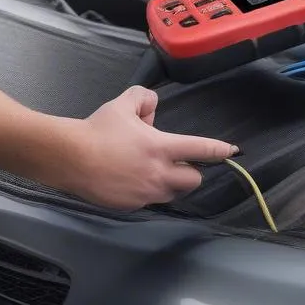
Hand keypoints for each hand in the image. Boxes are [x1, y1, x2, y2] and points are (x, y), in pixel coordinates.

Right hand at [63, 86, 238, 209]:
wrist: (71, 158)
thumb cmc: (98, 129)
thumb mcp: (122, 104)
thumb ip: (144, 98)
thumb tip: (153, 108)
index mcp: (160, 147)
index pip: (200, 150)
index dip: (219, 150)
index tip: (233, 152)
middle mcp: (159, 174)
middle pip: (193, 180)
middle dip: (190, 170)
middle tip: (174, 159)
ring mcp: (146, 194)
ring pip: (173, 192)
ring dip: (171, 181)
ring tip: (151, 168)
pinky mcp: (133, 206)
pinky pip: (151, 200)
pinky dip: (149, 190)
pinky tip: (131, 178)